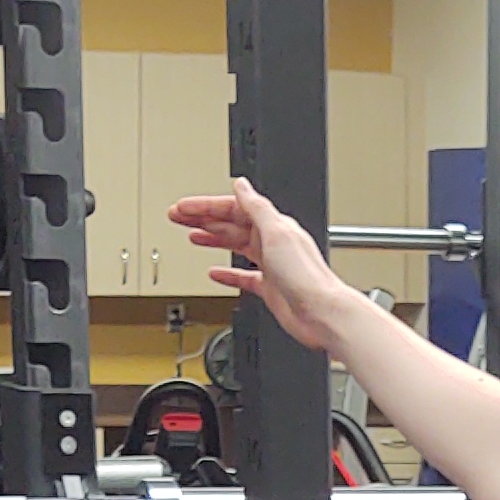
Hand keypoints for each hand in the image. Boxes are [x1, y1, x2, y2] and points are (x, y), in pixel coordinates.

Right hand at [174, 179, 361, 354]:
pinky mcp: (271, 288)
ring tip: (192, 235)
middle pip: (231, 224)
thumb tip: (241, 185)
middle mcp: (273, 242)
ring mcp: (271, 265)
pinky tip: (214, 273)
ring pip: (236, 246)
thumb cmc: (306, 276)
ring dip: (213, 238)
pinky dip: (228, 273)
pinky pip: (244, 276)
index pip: (234, 207)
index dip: (206, 206)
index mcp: (274, 225)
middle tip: (177, 217)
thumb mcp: (277, 232)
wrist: (321, 314)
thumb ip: (257, 207)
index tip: (183, 207)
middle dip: (203, 218)